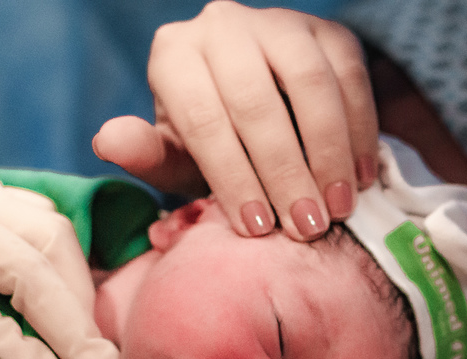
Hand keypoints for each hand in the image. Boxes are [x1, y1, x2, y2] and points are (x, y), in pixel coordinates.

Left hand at [92, 1, 378, 241]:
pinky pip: (350, 77)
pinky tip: (360, 179)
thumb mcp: (177, 158)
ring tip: (337, 208)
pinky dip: (360, 132)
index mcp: (175, 55)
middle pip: (256, 101)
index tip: (256, 228)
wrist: (260, 110)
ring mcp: (279, 23)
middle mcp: (222, 26)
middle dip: (284, 171)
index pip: (203, 118)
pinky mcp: (328, 32)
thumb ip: (148, 156)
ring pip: (310, 83)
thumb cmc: (211, 145)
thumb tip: (107, 140)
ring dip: (329, 152)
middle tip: (305, 226)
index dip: (232, 177)